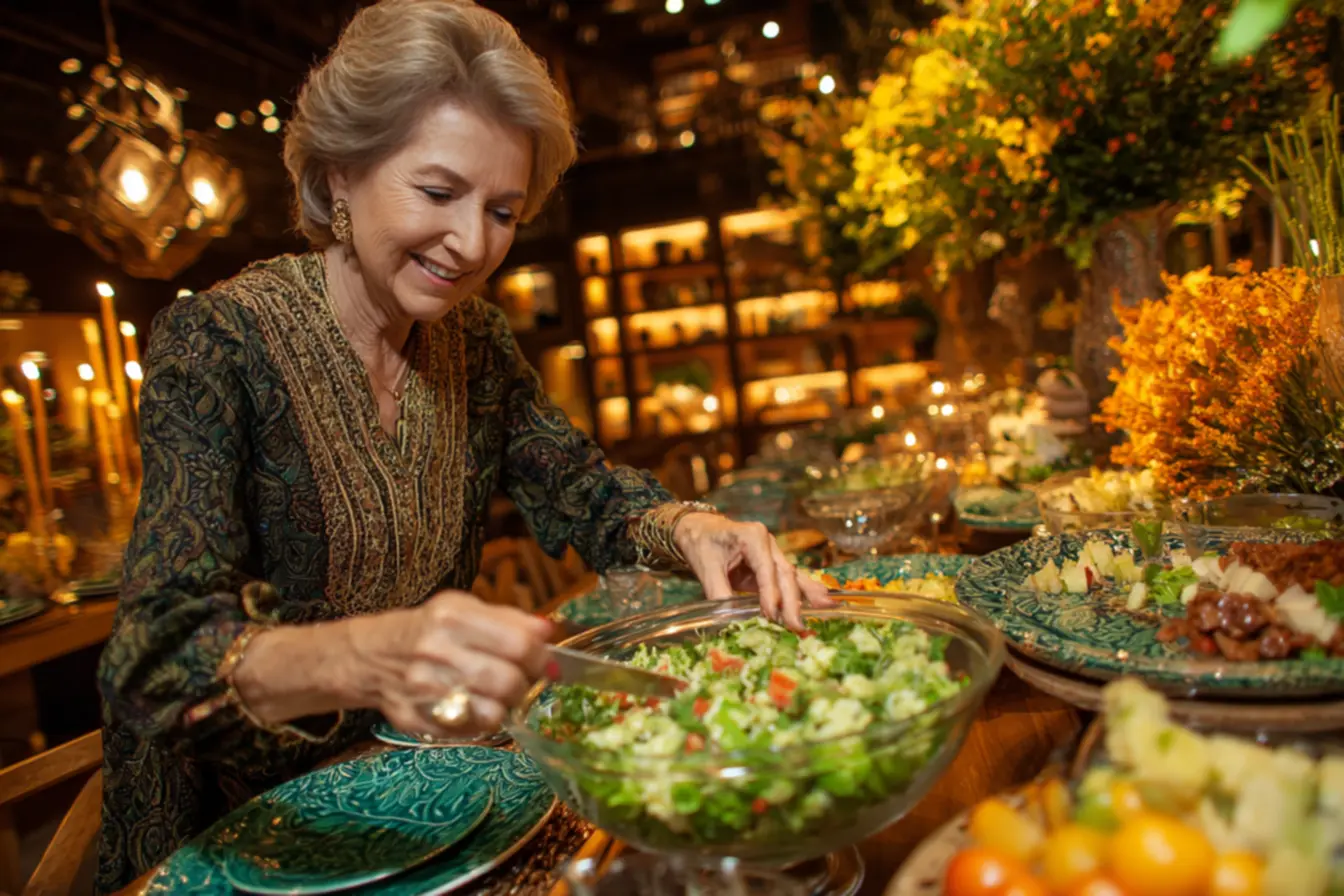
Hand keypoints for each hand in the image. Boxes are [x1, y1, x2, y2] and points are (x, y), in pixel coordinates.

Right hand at [351, 591, 551, 738]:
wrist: (370, 656)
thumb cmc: (427, 630)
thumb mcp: (463, 609)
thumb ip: (509, 619)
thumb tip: (549, 632)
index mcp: (452, 617)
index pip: (519, 644)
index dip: (541, 658)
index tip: (544, 663)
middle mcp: (435, 651)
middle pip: (508, 682)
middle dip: (525, 686)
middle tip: (522, 682)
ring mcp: (423, 689)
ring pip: (492, 713)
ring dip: (505, 707)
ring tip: (498, 696)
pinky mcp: (416, 719)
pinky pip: (469, 732)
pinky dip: (481, 722)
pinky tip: (475, 706)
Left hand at [673, 514, 834, 630]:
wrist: (698, 529)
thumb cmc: (701, 544)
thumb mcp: (705, 568)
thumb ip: (719, 593)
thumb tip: (729, 620)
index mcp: (752, 536)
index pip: (766, 568)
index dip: (771, 593)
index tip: (771, 616)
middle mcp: (767, 542)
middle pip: (784, 573)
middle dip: (791, 601)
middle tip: (796, 625)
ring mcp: (773, 552)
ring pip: (792, 576)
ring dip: (806, 595)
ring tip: (827, 609)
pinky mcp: (772, 564)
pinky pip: (790, 578)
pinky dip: (805, 591)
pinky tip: (823, 600)